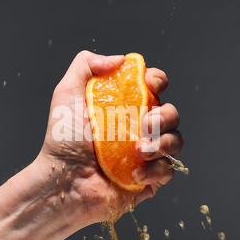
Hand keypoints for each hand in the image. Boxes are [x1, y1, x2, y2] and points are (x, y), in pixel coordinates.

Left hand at [36, 51, 183, 225]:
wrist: (62, 180)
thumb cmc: (63, 138)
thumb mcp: (67, 94)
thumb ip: (86, 65)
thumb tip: (120, 59)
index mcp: (124, 106)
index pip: (153, 87)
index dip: (157, 81)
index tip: (150, 85)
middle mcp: (138, 128)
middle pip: (171, 113)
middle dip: (166, 116)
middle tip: (146, 124)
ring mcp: (145, 153)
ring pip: (176, 141)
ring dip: (164, 143)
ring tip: (140, 151)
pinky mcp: (148, 178)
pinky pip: (168, 170)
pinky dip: (155, 171)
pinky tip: (134, 174)